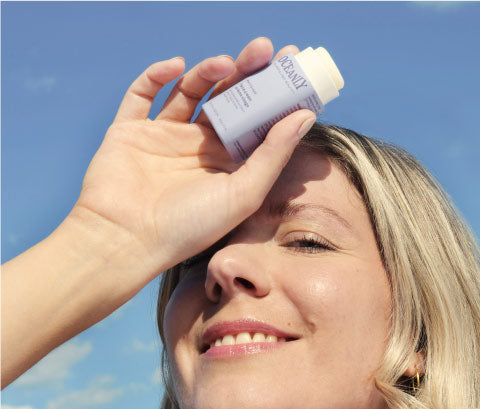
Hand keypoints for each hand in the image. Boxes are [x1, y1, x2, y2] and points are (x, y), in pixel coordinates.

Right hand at [0, 39, 312, 387]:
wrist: (126, 240)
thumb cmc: (189, 227)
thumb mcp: (242, 193)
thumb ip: (273, 154)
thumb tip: (305, 115)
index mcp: (228, 166)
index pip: (256, 122)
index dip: (274, 94)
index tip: (292, 65)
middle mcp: (199, 149)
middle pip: (227, 100)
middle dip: (247, 73)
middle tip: (264, 49)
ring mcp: (164, 137)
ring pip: (190, 92)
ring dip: (208, 72)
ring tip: (226, 63)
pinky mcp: (130, 131)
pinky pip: (142, 95)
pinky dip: (156, 76)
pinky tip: (176, 67)